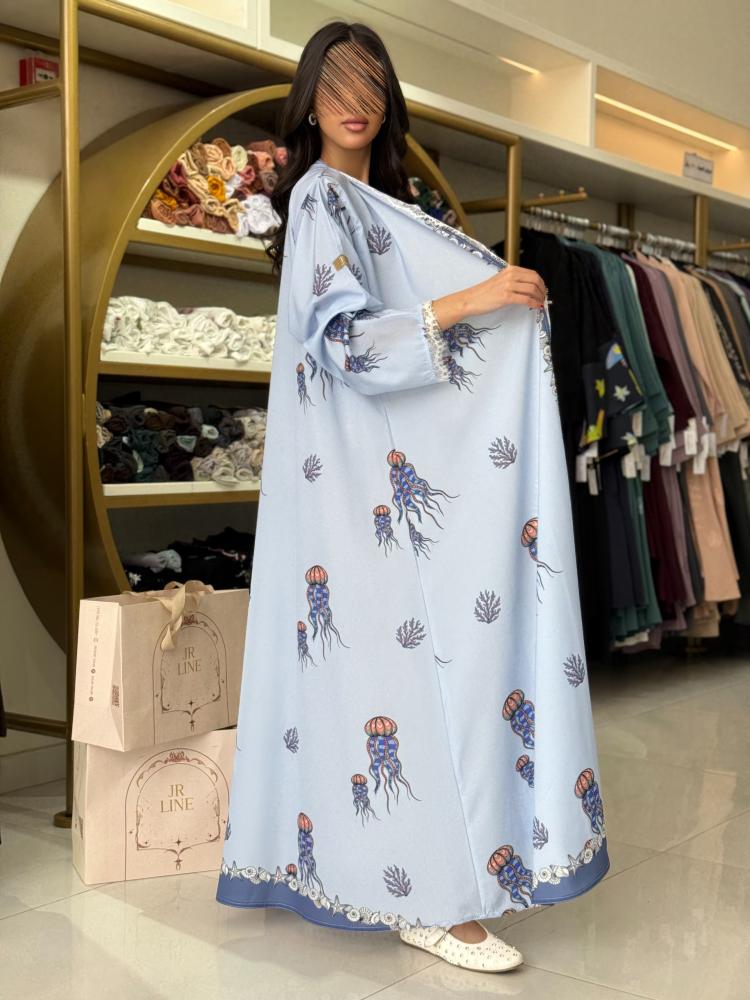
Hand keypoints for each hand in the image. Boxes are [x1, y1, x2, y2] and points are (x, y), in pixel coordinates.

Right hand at [430, 265, 547, 331]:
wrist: (471, 299)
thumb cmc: (484, 293)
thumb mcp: (500, 281)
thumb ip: (514, 281)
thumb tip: (528, 288)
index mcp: (510, 270)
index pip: (532, 274)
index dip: (541, 283)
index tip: (542, 290)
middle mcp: (510, 275)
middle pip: (535, 280)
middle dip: (542, 290)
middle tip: (543, 298)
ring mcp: (508, 285)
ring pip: (532, 290)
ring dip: (539, 298)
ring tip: (539, 303)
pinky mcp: (505, 296)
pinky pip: (525, 300)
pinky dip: (533, 303)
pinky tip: (535, 307)